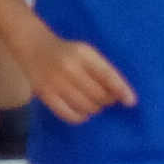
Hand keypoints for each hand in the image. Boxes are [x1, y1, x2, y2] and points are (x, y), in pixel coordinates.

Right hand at [19, 32, 134, 125]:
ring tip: (94, 103)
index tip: (131, 101)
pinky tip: (82, 112)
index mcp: (83, 54)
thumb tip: (119, 95)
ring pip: (85, 106)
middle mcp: (69, 68)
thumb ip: (102, 70)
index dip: (120, 89)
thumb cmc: (66, 51)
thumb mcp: (85, 52)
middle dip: (107, 100)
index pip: (106, 74)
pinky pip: (69, 114)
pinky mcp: (46, 95)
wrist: (32, 47)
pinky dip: (80, 117)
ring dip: (95, 108)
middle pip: (97, 94)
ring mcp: (56, 83)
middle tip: (106, 98)